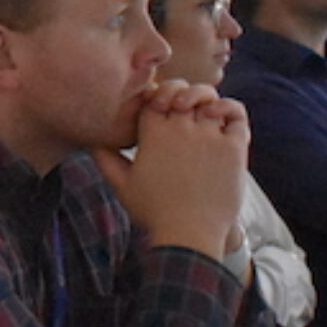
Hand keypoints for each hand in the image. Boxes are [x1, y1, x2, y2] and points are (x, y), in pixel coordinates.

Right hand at [91, 82, 245, 258]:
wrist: (189, 235)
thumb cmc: (153, 212)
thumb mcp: (121, 185)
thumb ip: (105, 159)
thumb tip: (92, 140)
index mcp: (153, 133)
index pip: (155, 94)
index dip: (158, 96)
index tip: (161, 109)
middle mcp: (181, 128)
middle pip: (181, 91)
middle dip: (181, 96)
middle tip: (182, 111)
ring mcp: (209, 136)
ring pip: (208, 98)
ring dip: (204, 102)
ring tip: (202, 116)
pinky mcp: (233, 147)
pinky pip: (235, 113)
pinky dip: (229, 109)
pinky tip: (222, 120)